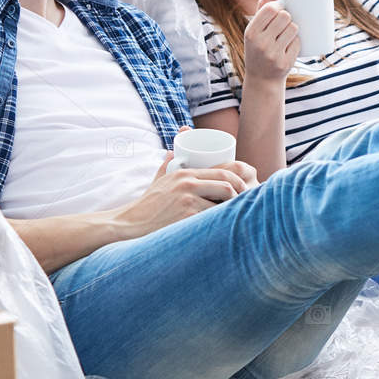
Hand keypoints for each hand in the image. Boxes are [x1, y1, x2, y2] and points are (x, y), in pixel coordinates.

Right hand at [112, 145, 258, 236]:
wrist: (132, 222)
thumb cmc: (148, 203)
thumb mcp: (159, 178)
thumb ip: (168, 163)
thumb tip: (175, 151)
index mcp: (185, 173)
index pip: (222, 170)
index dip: (238, 180)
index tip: (245, 189)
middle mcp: (188, 184)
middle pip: (227, 186)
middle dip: (240, 196)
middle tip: (246, 204)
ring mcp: (188, 200)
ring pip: (222, 205)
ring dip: (230, 212)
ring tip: (238, 217)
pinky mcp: (187, 217)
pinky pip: (212, 220)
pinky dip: (220, 224)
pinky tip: (226, 227)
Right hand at [243, 0, 299, 86]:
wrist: (261, 79)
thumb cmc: (258, 48)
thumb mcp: (254, 29)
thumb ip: (262, 7)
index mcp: (251, 32)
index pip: (270, 9)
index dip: (278, 6)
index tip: (278, 11)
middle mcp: (260, 43)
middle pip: (285, 17)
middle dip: (287, 18)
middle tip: (282, 25)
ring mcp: (273, 54)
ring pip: (293, 28)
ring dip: (292, 29)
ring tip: (285, 35)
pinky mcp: (285, 63)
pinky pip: (297, 42)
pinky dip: (295, 42)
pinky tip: (288, 47)